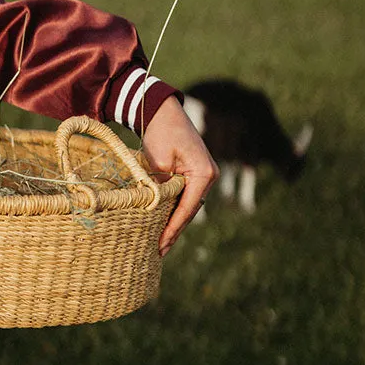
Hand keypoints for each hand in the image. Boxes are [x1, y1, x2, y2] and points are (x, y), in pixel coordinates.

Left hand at [141, 96, 217, 254]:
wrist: (161, 112)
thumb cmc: (160, 133)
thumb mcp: (158, 163)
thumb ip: (161, 188)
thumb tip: (156, 212)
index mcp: (204, 173)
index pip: (187, 207)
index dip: (173, 228)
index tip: (161, 244)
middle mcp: (208, 176)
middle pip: (189, 211)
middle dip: (174, 231)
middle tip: (159, 251)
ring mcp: (203, 176)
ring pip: (187, 207)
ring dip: (174, 225)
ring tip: (160, 246)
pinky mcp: (194, 176)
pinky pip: (184, 199)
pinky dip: (173, 212)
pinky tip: (163, 228)